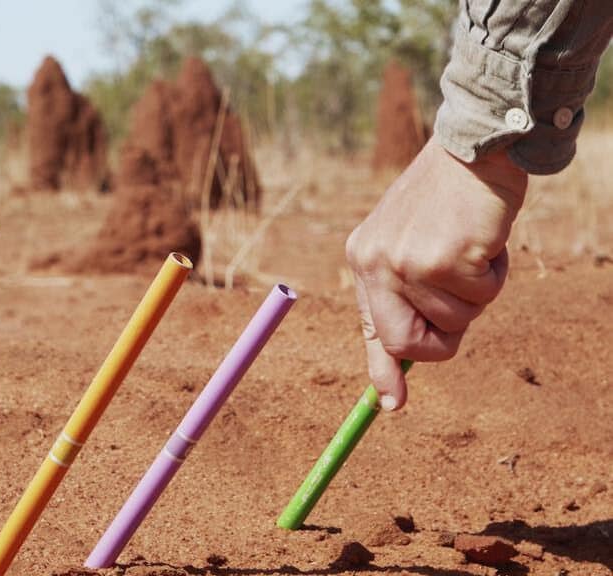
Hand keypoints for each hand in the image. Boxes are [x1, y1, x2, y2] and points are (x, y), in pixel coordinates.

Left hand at [346, 137, 527, 409]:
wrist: (476, 146)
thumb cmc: (447, 201)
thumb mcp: (413, 244)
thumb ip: (406, 296)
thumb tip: (406, 361)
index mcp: (364, 259)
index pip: (371, 327)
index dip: (383, 368)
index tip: (392, 404)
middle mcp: (377, 263)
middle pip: (407, 342)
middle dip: (442, 340)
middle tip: (461, 298)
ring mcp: (409, 262)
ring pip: (456, 320)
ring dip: (476, 292)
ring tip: (469, 246)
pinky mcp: (446, 258)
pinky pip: (483, 295)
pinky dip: (495, 272)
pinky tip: (484, 237)